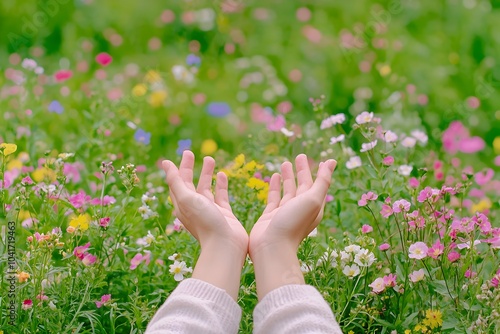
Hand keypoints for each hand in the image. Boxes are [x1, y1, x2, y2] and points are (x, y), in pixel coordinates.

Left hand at [161, 150, 247, 299]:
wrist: (225, 245)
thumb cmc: (204, 222)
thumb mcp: (186, 199)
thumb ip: (176, 181)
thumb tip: (165, 163)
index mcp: (182, 205)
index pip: (177, 183)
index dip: (177, 168)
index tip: (180, 155)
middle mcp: (194, 207)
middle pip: (189, 183)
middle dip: (189, 168)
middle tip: (190, 152)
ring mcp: (209, 210)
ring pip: (205, 188)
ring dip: (205, 173)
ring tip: (209, 159)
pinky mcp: (223, 213)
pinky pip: (220, 195)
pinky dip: (220, 184)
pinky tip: (222, 174)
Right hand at [249, 154, 335, 298]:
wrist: (272, 247)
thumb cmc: (294, 223)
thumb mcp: (313, 199)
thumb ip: (322, 181)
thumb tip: (332, 161)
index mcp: (314, 207)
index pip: (319, 185)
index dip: (321, 172)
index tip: (323, 160)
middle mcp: (301, 210)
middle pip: (304, 186)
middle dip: (303, 171)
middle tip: (300, 156)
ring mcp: (285, 213)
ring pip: (288, 191)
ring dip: (288, 177)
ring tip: (285, 163)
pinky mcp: (271, 216)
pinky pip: (274, 197)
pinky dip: (275, 186)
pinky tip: (274, 177)